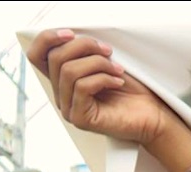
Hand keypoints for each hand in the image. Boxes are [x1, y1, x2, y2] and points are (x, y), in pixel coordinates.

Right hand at [26, 29, 173, 144]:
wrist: (153, 117)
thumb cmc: (133, 91)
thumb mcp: (105, 63)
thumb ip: (84, 52)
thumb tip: (70, 35)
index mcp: (64, 80)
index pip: (37, 56)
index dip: (48, 39)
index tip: (72, 33)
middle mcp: (62, 96)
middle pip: (56, 59)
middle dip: (84, 47)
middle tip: (108, 51)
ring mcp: (69, 109)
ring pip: (69, 71)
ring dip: (98, 63)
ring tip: (118, 70)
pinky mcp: (81, 119)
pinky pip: (82, 87)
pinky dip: (103, 79)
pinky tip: (118, 82)